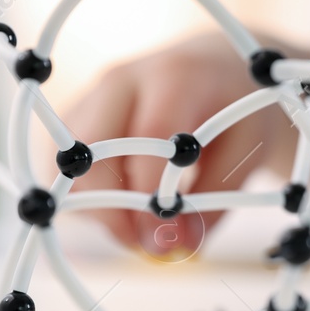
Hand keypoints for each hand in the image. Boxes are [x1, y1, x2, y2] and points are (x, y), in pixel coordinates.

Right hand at [64, 31, 290, 255]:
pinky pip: (62, 167)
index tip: (162, 239)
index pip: (149, 135)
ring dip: (97, 206)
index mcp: (174, 76)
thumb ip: (216, 197)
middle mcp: (123, 80)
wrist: (215, 65)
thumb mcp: (247, 148)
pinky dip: (87, 197)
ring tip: (140, 222)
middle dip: (111, 208)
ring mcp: (93, 95)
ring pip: (70, 164)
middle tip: (145, 243)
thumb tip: (178, 245)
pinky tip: (124, 203)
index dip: (149, 193)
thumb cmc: (237, 105)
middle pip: (91, 149)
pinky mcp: (76, 114)